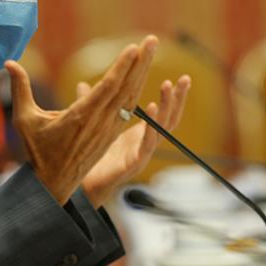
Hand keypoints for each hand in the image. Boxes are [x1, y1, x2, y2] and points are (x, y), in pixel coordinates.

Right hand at [5, 36, 157, 204]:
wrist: (54, 183)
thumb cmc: (38, 151)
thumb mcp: (24, 119)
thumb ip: (20, 88)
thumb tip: (8, 62)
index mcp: (81, 116)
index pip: (108, 87)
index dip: (122, 67)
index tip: (134, 47)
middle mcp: (100, 122)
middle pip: (126, 88)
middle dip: (141, 63)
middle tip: (152, 40)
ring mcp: (109, 129)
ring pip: (131, 97)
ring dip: (142, 73)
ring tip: (150, 51)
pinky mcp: (112, 134)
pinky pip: (128, 109)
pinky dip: (137, 90)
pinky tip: (142, 75)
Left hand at [79, 74, 190, 207]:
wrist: (81, 187)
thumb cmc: (88, 158)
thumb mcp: (91, 125)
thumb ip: (91, 105)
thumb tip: (82, 85)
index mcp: (139, 134)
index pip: (163, 113)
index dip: (172, 97)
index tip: (180, 78)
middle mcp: (144, 143)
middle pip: (169, 119)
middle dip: (178, 99)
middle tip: (185, 78)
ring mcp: (142, 154)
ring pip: (162, 129)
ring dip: (167, 106)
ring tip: (168, 85)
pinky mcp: (134, 163)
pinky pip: (147, 144)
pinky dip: (151, 126)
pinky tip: (152, 107)